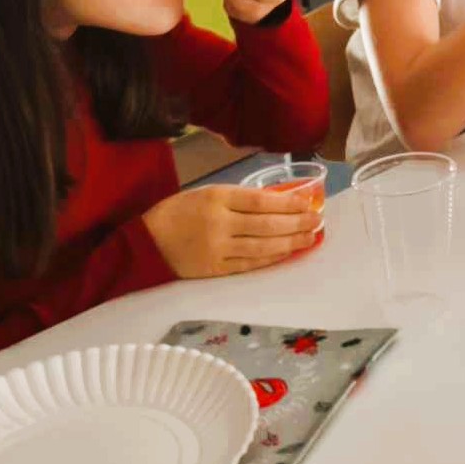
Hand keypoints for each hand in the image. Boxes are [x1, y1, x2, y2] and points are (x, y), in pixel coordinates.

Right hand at [141, 184, 320, 277]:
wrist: (147, 242)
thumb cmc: (179, 212)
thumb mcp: (207, 193)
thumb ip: (239, 198)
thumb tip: (277, 202)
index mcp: (217, 198)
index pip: (262, 201)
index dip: (289, 203)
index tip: (308, 203)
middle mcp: (219, 223)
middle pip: (267, 224)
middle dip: (297, 223)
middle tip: (317, 221)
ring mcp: (217, 249)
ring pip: (262, 247)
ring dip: (290, 242)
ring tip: (310, 237)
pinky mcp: (214, 270)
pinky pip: (249, 265)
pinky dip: (271, 259)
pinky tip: (287, 253)